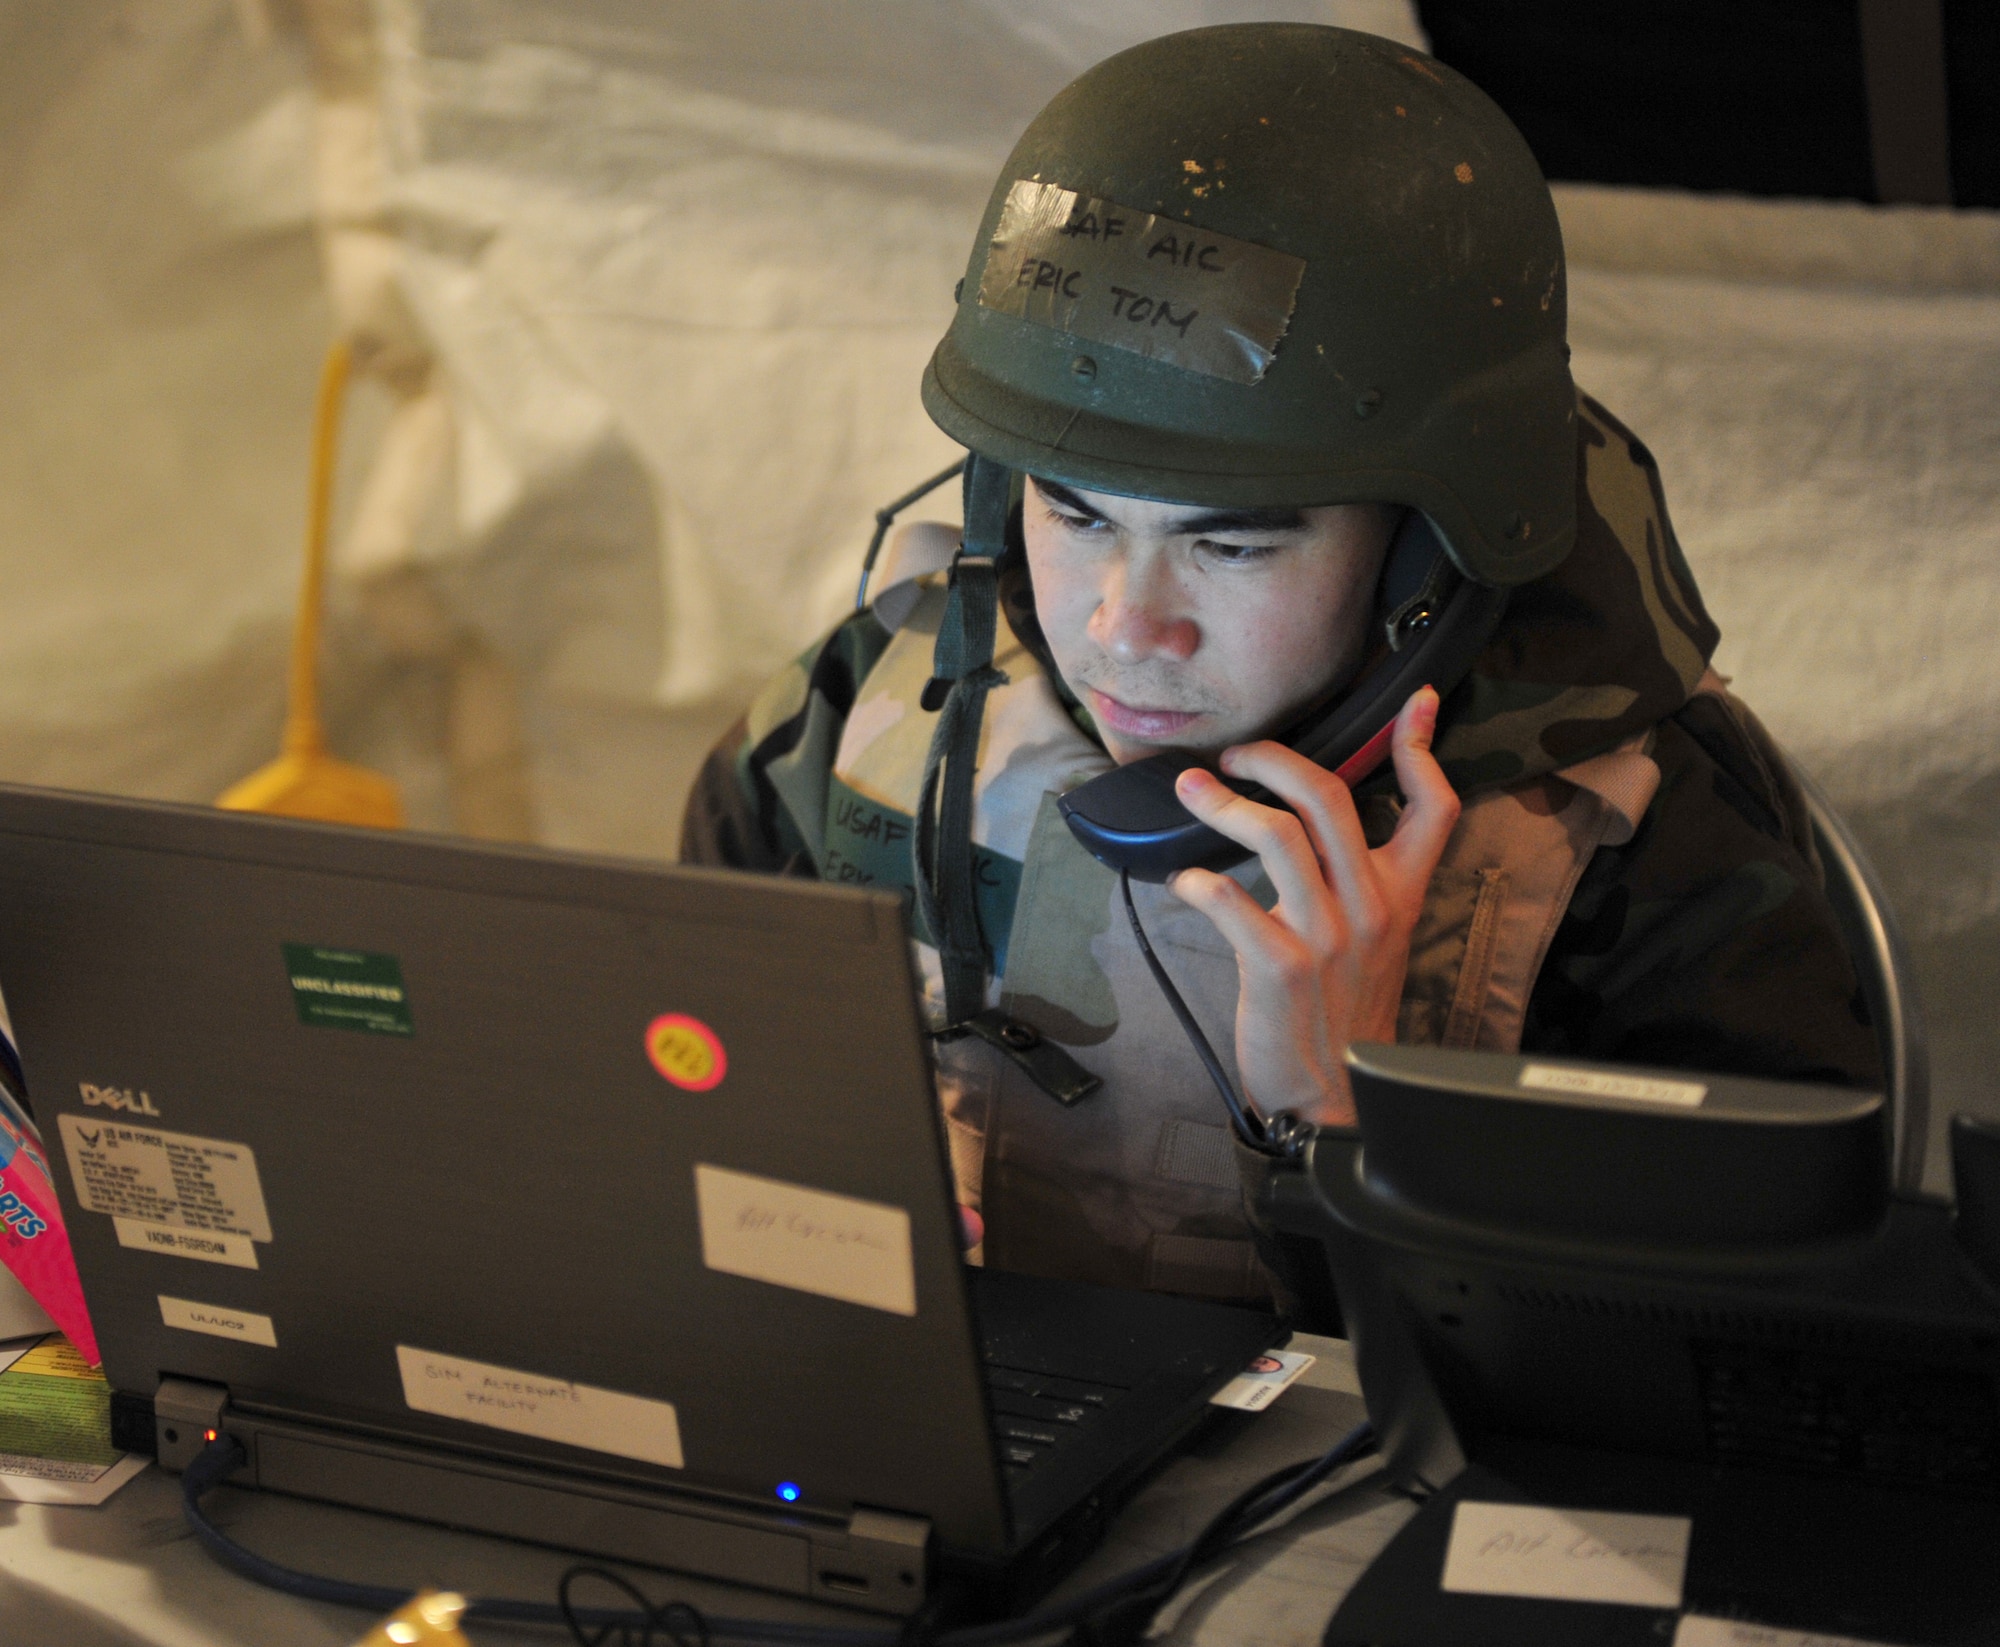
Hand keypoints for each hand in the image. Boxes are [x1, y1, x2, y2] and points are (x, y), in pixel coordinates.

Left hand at [1165, 688, 1458, 1126]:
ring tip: (1190, 792)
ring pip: (1276, 835)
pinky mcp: (1280, 966)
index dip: (1424, 749)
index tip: (1418, 701)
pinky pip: (1232, 902)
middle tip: (1235, 754)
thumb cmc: (1342, 1009)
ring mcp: (1327, 935)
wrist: (1338, 1096)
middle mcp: (1370, 906)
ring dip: (1222, 804)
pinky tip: (1186, 882)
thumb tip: (1315, 826)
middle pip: (1329, 796)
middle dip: (1275, 758)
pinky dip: (1198, 883)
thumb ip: (1356, 881)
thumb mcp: (1372, 939)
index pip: (1434, 808)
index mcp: (1400, 895)